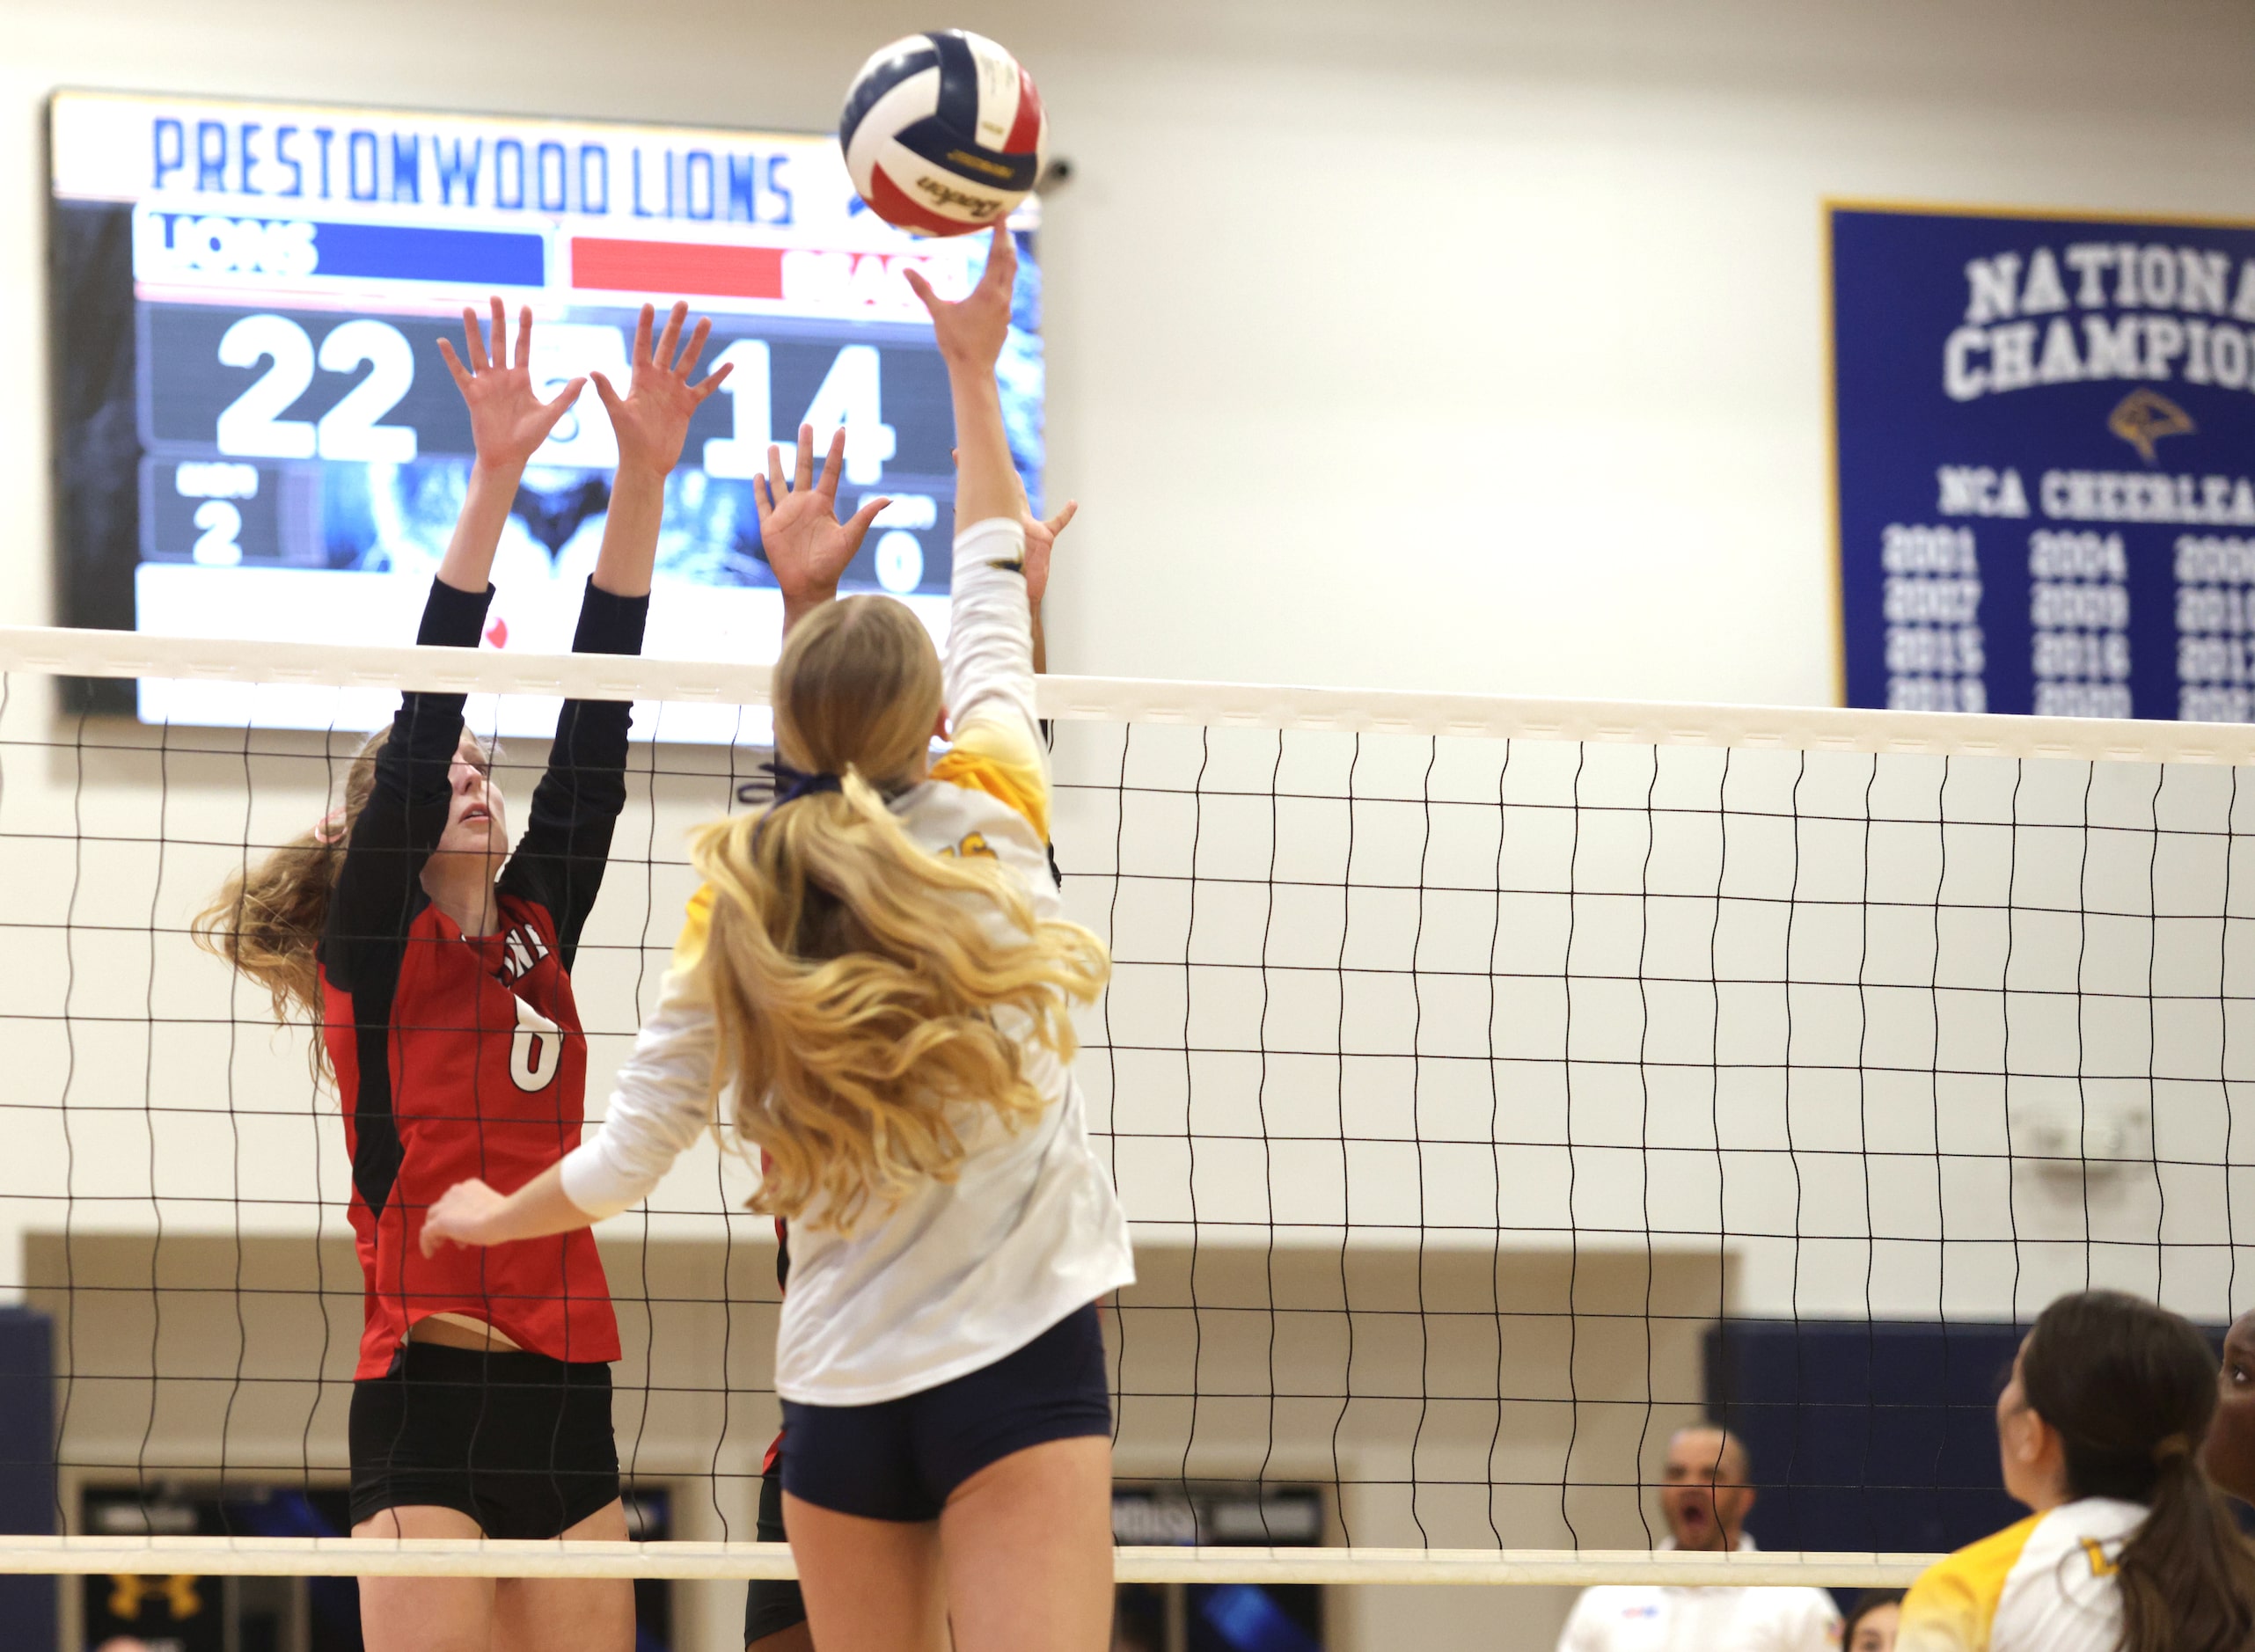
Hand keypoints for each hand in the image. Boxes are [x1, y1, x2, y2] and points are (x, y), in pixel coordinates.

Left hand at [420, 1178, 506, 1255]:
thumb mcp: (493, 1209)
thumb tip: (478, 1224)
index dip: (457, 1214)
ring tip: (440, 1245)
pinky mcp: (440, 1221)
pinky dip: (426, 1244)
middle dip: (445, 1222)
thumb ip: (482, 1211)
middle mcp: (455, 1191)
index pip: (455, 1200)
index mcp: (469, 1186)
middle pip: (441, 1208)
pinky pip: (426, 1233)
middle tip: (453, 1239)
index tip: (465, 1229)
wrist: (503, 1217)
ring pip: (431, 1218)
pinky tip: (430, 1254)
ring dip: (435, 1232)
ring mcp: (446, 1206)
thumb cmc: (505, 1215)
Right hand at [436, 298, 583, 473]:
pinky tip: (443, 341)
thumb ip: (566, 395)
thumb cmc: (529, 438)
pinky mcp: (472, 394)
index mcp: (521, 378)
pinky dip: (451, 358)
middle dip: (498, 319)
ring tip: (468, 309)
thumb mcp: (551, 414)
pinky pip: (459, 372)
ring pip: (478, 351)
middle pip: (500, 341)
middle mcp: (502, 376)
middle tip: (495, 296)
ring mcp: (486, 383)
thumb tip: (584, 377)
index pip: (523, 346)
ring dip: (473, 331)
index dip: (524, 327)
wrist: (509, 456)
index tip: (526, 306)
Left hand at [591, 300, 731, 477]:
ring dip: (698, 341)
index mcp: (640, 379)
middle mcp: (658, 381)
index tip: (649, 304)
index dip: (645, 326)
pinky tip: (729, 364)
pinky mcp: (687, 406)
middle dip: (675, 324)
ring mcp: (674, 392)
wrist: (646, 463)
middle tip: (683, 302)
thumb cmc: (628, 440)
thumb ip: (607, 391)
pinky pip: (705, 387)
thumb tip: (592, 371)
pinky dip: (717, 377)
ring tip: (707, 321)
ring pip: (689, 360)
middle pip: (668, 346)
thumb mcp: (617, 413)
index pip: (643, 346)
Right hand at [758, 425, 890, 618]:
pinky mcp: (770, 526)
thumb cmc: (832, 565)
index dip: (835, 450)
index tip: (841, 429)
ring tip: (773, 445)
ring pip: (779, 482)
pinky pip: (762, 503)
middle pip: (803, 468)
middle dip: (804, 447)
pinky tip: (757, 475)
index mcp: (823, 504)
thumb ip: (866, 517)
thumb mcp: (851, 538)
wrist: (809, 586)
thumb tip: (890, 499)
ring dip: (776, 464)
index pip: (830, 471)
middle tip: (806, 424)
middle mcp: (804, 504)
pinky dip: (758, 489)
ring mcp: (786, 514)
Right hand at [903, 223, 1015, 372]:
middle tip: (1004, 222)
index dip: (1000, 233)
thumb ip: (923, 289)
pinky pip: (1007, 290)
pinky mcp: (1004, 319)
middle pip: (1009, 261)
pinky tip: (998, 277)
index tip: (1002, 214)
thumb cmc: (956, 343)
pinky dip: (1004, 276)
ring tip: (1005, 243)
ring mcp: (1006, 309)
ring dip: (1007, 258)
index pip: (997, 254)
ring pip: (1010, 276)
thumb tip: (905, 269)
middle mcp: (1001, 298)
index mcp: (987, 292)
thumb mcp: (938, 313)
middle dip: (1006, 240)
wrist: (974, 370)